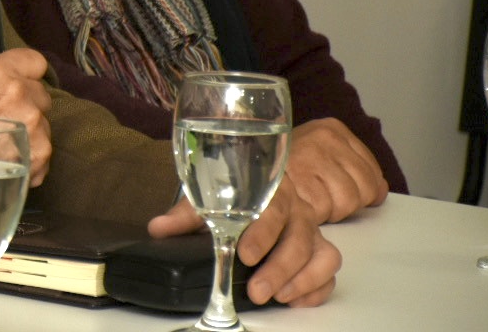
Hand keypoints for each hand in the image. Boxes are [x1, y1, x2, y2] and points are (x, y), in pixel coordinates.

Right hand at [0, 20, 51, 184]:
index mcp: (0, 71)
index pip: (36, 60)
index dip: (26, 71)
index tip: (14, 82)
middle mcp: (23, 94)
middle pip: (39, 93)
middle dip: (26, 103)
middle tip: (1, 117)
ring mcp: (35, 124)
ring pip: (42, 122)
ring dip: (29, 131)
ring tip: (2, 144)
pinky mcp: (41, 153)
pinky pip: (43, 151)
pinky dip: (30, 158)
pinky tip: (9, 161)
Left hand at [148, 183, 341, 306]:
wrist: (267, 188)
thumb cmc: (238, 198)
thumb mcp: (210, 201)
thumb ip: (187, 216)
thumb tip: (158, 228)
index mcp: (270, 192)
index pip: (272, 210)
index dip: (262, 233)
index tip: (245, 255)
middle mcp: (296, 211)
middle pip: (298, 239)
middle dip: (278, 268)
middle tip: (257, 290)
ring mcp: (312, 232)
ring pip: (323, 255)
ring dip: (302, 280)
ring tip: (278, 297)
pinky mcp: (321, 251)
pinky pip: (329, 271)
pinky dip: (317, 288)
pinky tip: (295, 300)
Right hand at [282, 118, 387, 223]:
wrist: (237, 156)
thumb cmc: (281, 162)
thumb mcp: (319, 151)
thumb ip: (350, 166)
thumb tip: (380, 191)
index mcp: (333, 129)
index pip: (373, 175)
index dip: (363, 191)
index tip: (343, 192)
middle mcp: (323, 140)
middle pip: (364, 191)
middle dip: (347, 202)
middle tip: (321, 195)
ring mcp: (309, 159)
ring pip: (347, 203)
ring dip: (330, 209)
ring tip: (308, 197)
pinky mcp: (296, 181)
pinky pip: (323, 209)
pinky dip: (313, 214)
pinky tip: (299, 202)